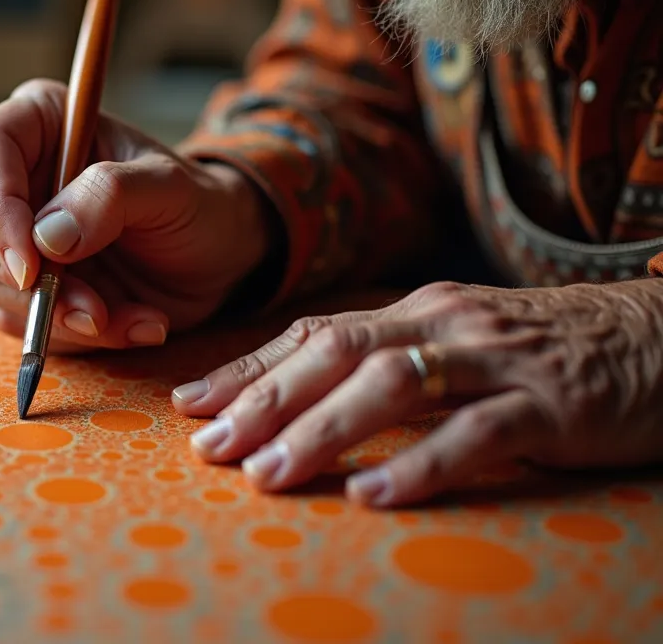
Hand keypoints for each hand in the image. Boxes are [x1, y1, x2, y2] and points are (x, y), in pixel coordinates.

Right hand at [0, 79, 270, 352]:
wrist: (217, 258)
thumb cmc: (196, 204)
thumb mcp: (169, 187)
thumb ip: (111, 196)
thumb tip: (45, 237)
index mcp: (39, 124)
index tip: (32, 265)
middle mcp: (12, 177)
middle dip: (28, 283)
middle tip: (92, 312)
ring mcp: (11, 237)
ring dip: (56, 317)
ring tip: (129, 318)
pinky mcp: (22, 288)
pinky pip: (20, 322)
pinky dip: (75, 336)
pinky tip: (133, 324)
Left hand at [175, 280, 662, 507]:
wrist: (662, 337)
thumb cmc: (544, 353)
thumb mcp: (458, 345)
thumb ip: (389, 362)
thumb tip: (299, 398)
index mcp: (417, 310)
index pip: (314, 333)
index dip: (248, 368)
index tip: (189, 403)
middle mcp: (445, 323)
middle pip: (337, 354)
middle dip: (264, 400)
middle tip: (210, 446)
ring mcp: (498, 360)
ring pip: (392, 386)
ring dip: (321, 431)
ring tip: (267, 474)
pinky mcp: (550, 404)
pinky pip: (476, 433)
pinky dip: (420, 463)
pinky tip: (373, 494)